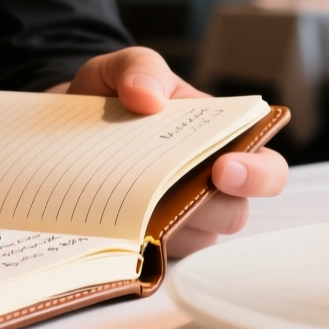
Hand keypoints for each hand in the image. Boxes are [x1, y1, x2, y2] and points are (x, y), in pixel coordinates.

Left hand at [52, 46, 288, 256]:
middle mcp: (208, 186)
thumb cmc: (111, 98)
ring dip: (163, 225)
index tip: (224, 168)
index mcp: (221, 141)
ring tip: (123, 204)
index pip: (267, 168)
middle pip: (232, 214)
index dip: (258, 174)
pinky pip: (148, 259)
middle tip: (170, 192)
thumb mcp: (120, 69)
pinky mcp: (145, 245)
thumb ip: (139, 69)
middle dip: (208, 207)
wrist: (61, 129)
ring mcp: (178, 219)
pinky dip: (129, 246)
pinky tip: (103, 227)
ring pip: (191, 241)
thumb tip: (147, 97)